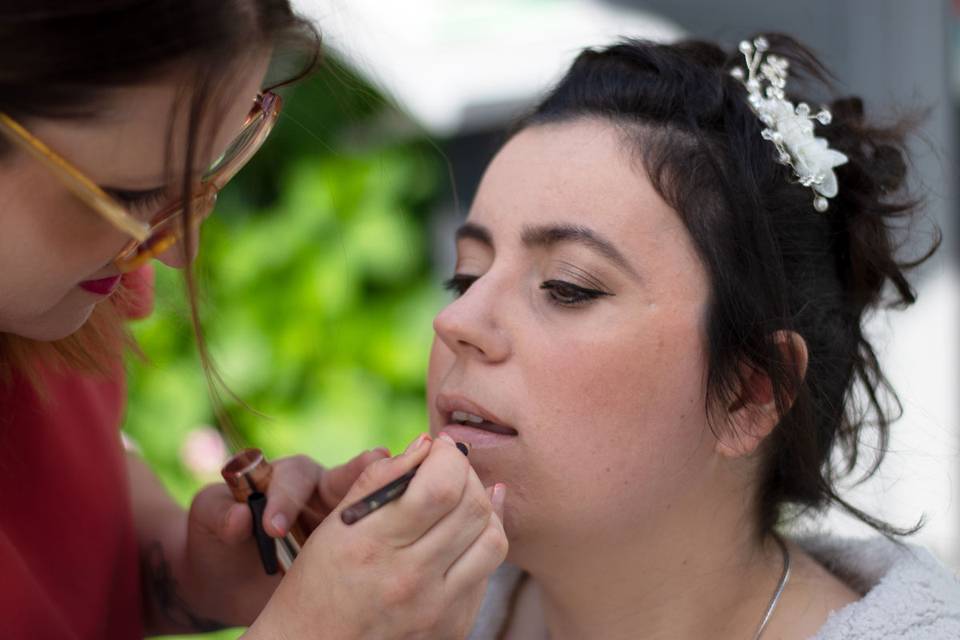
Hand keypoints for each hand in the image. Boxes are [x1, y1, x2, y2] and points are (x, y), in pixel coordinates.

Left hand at [180, 447, 389, 625]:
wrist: (228, 587)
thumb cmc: (216, 541)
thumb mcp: (206, 520)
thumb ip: (218, 512)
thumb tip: (239, 517)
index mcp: (286, 477)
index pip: (293, 479)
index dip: (284, 500)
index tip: (272, 528)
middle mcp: (324, 491)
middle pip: (348, 478)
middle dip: (362, 472)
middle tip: (377, 460)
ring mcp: (346, 520)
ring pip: (368, 506)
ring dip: (384, 499)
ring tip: (405, 491)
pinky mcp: (356, 548)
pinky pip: (375, 543)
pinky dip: (389, 541)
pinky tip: (404, 543)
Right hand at [246, 433, 508, 639]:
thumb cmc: (318, 580)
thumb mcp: (335, 524)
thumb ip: (381, 479)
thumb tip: (427, 445)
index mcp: (374, 545)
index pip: (441, 487)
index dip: (449, 456)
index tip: (440, 447)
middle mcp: (409, 579)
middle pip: (473, 508)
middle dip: (467, 474)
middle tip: (450, 467)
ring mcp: (435, 609)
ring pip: (493, 539)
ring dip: (482, 507)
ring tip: (459, 498)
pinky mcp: (452, 626)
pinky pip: (487, 571)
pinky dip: (479, 542)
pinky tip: (461, 531)